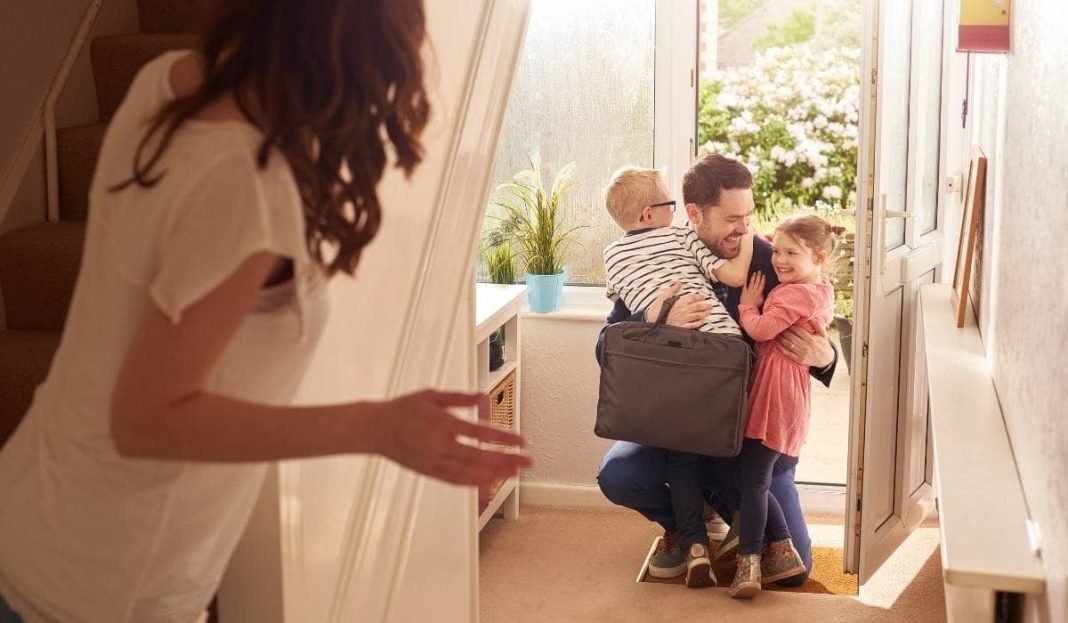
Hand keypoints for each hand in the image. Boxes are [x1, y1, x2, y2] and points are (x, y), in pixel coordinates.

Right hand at [375, 390, 530, 486]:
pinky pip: (454, 480)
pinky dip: (473, 483)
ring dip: (494, 473)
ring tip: (514, 473)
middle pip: (480, 455)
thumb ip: (459, 398)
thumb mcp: (431, 395)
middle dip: (506, 459)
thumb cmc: (402, 409)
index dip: (503, 438)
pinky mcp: (428, 471)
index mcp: (443, 423)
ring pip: (469, 471)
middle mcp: (441, 445)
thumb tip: (482, 396)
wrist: (375, 429)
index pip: (480, 433)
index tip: (521, 441)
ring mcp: (434, 461)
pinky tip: (488, 483)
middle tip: (527, 461)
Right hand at [644, 282, 712, 328]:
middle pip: (697, 307)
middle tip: (711, 305)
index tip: (703, 296)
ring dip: (704, 314)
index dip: (699, 297)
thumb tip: (679, 282)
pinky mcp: (681, 326)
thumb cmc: (657, 308)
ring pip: (696, 316)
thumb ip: (673, 289)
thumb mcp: (663, 296)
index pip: (692, 298)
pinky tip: (701, 322)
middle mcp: (683, 310)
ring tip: (709, 312)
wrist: (651, 320)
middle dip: (705, 306)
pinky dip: (697, 323)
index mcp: (679, 302)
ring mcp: (682, 319)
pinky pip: (691, 325)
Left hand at [740, 272, 764, 307]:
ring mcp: (749, 290)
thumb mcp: (762, 300)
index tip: (763, 275)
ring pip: (752, 282)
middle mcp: (754, 290)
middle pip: (757, 282)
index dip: (763, 279)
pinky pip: (745, 285)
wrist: (748, 308)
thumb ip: (762, 295)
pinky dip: (745, 281)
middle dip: (758, 276)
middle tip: (759, 271)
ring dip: (753, 277)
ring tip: (754, 273)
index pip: (762, 284)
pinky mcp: (744, 292)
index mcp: (759, 292)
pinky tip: (746, 278)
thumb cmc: (755, 306)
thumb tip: (762, 291)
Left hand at [776, 324, 834, 367]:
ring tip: (776, 334)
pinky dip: (782, 349)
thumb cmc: (823, 345)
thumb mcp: (824, 334)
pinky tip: (777, 344)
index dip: (791, 327)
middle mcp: (805, 346)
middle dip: (784, 332)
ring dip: (781, 339)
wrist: (826, 359)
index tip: (786, 323)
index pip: (797, 331)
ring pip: (788, 344)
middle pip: (791, 337)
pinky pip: (788, 354)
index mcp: (811, 339)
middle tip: (779, 328)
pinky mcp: (799, 360)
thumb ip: (818, 325)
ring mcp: (802, 353)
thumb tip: (812, 317)